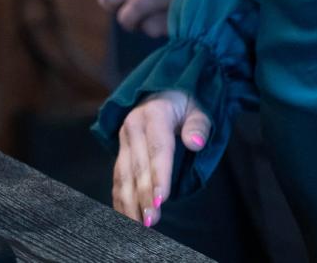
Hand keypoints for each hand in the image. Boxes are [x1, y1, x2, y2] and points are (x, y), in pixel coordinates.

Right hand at [113, 89, 210, 225]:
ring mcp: (124, 140)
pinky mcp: (120, 151)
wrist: (160, 90)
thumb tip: (196, 143)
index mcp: (154, 113)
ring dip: (129, 203)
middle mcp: (133, 126)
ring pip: (123, 175)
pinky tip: (125, 217)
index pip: (157, 149)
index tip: (160, 200)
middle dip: (143, 197)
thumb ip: (199, 124)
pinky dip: (120, 199)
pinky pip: (118, 178)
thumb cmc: (183, 100)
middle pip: (138, 167)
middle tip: (151, 222)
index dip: (158, 175)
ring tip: (138, 226)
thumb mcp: (197, 105)